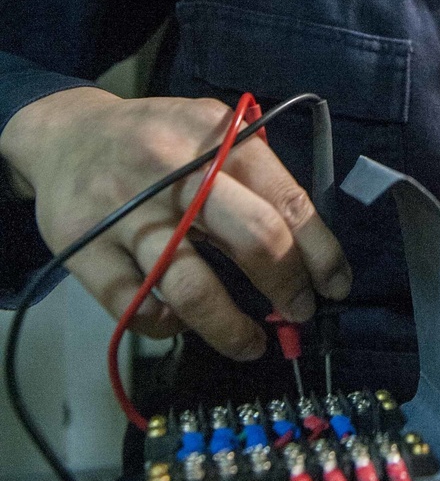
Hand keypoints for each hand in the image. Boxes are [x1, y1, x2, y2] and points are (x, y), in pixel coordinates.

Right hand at [1, 88, 350, 358]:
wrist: (63, 136)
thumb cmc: (155, 142)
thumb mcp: (209, 135)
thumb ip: (253, 179)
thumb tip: (305, 252)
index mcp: (217, 138)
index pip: (286, 200)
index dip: (320, 251)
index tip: (335, 286)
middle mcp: (175, 171)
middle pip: (253, 238)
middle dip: (288, 286)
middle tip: (299, 313)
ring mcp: (128, 212)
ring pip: (193, 287)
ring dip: (232, 327)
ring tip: (252, 345)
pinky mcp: (84, 248)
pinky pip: (136, 307)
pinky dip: (166, 325)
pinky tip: (181, 325)